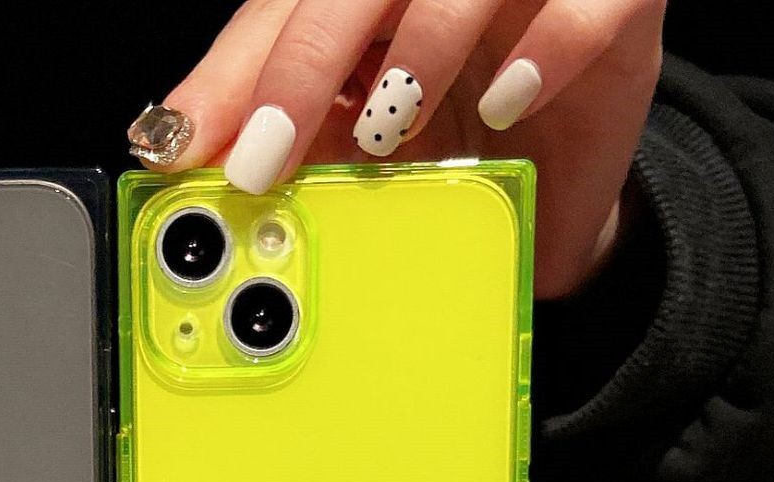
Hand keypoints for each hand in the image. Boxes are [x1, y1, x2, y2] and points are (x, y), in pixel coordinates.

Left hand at [135, 0, 663, 298]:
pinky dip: (549, 50)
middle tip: (267, 151)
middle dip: (300, 66)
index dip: (235, 76)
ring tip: (387, 130)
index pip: (284, 11)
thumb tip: (184, 161)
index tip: (193, 148)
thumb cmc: (459, 138)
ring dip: (419, 50)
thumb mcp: (361, 147)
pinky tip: (508, 104)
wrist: (568, 171)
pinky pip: (589, 3)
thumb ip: (283, 140)